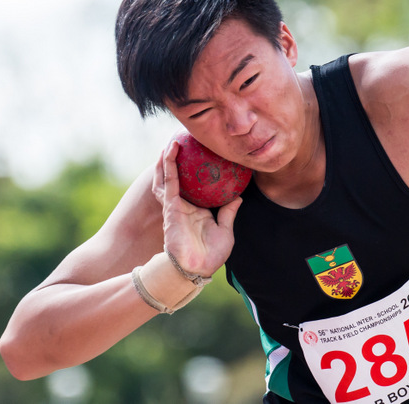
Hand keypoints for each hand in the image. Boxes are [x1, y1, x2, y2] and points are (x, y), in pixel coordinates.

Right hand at [152, 141, 241, 276]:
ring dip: (169, 158)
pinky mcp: (170, 205)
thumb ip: (229, 212)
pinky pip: (169, 180)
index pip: (197, 188)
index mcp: (198, 211)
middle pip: (179, 179)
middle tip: (185, 143)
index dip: (197, 174)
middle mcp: (185, 206)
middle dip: (179, 162)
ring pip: (169, 176)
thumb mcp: (226, 230)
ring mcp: (176, 205)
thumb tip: (239, 196)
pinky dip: (169, 164)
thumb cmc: (211, 255)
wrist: (195, 268)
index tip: (204, 157)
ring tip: (173, 140)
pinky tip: (170, 150)